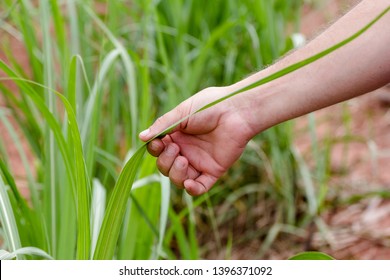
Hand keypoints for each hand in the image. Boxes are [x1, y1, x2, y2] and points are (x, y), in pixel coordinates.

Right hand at [139, 87, 255, 195]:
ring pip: (179, 179)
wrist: (236, 110)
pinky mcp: (213, 170)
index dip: (155, 150)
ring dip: (175, 174)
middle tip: (176, 148)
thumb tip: (141, 138)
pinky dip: (192, 189)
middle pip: (165, 167)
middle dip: (165, 161)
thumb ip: (162, 126)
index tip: (159, 142)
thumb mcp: (182, 113)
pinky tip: (189, 183)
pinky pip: (200, 187)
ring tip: (183, 160)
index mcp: (176, 135)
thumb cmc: (209, 106)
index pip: (158, 150)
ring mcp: (199, 162)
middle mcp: (186, 150)